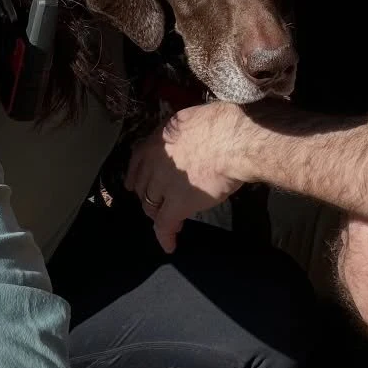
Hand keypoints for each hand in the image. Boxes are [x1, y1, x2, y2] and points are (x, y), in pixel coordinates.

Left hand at [126, 104, 247, 252]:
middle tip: (162, 205)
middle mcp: (153, 163)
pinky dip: (166, 236)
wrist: (232, 141)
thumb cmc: (221, 126)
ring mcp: (162, 184)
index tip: (135, 186)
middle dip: (151, 197)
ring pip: (152, 205)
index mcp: (156, 140)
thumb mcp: (190, 121)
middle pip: (144, 186)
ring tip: (171, 222)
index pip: (137, 161)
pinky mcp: (176, 204)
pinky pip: (164, 224)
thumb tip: (187, 145)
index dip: (137, 176)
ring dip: (160, 214)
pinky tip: (170, 245)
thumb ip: (180, 137)